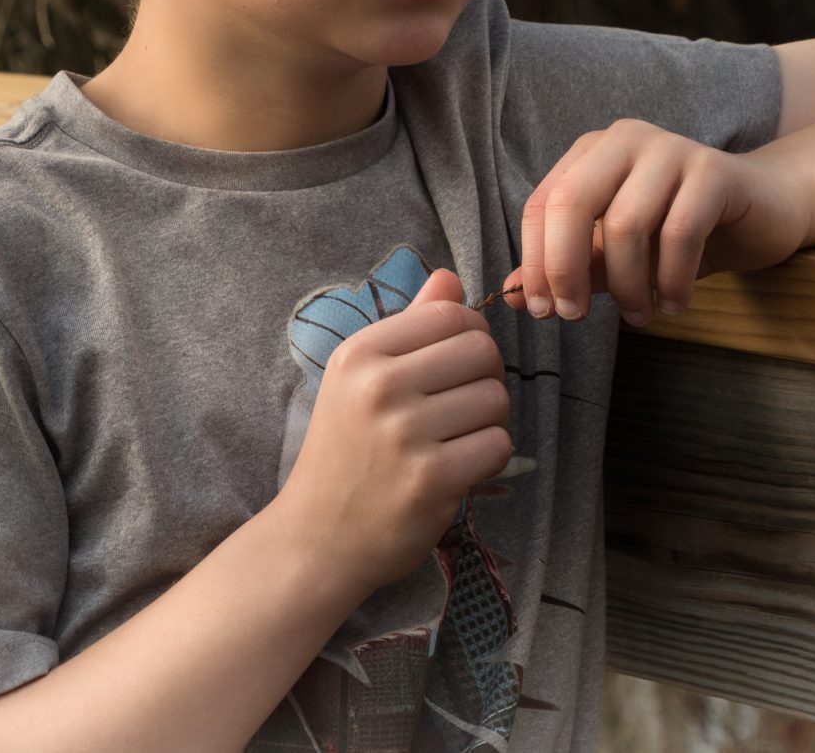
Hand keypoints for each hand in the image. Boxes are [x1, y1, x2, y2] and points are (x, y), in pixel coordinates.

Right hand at [274, 269, 513, 594]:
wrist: (317, 537)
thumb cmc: (344, 451)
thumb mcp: (359, 379)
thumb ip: (409, 325)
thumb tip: (449, 278)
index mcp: (360, 353)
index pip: (451, 314)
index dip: (470, 336)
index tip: (456, 367)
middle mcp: (379, 386)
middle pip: (483, 351)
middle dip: (486, 377)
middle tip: (462, 407)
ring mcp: (405, 434)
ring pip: (496, 399)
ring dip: (488, 421)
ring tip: (455, 440)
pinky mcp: (431, 480)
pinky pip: (497, 445)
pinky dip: (487, 458)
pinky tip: (458, 469)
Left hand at [498, 119, 809, 325]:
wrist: (763, 210)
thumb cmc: (679, 233)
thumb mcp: (616, 253)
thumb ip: (570, 267)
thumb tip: (512, 296)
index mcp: (590, 153)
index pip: (542, 203)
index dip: (534, 260)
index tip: (541, 310)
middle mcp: (624, 140)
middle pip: (572, 203)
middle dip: (565, 268)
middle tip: (575, 316)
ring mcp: (671, 149)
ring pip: (626, 224)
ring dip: (627, 284)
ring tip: (640, 316)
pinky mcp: (715, 170)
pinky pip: (680, 232)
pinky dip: (671, 279)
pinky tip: (673, 304)